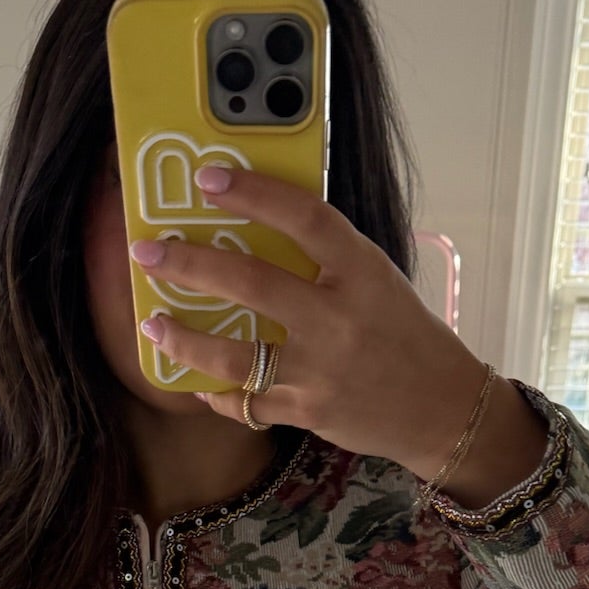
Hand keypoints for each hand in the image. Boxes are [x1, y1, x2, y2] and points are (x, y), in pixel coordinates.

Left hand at [127, 161, 487, 479]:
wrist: (440, 407)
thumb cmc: (404, 335)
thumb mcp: (377, 281)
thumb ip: (327, 260)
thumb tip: (257, 229)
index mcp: (361, 271)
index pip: (304, 217)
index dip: (253, 194)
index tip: (208, 178)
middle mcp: (339, 318)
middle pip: (252, 283)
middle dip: (190, 264)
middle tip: (148, 252)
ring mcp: (321, 369)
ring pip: (235, 353)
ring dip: (185, 338)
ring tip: (152, 324)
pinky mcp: (308, 411)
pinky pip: (247, 403)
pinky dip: (219, 394)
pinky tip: (197, 382)